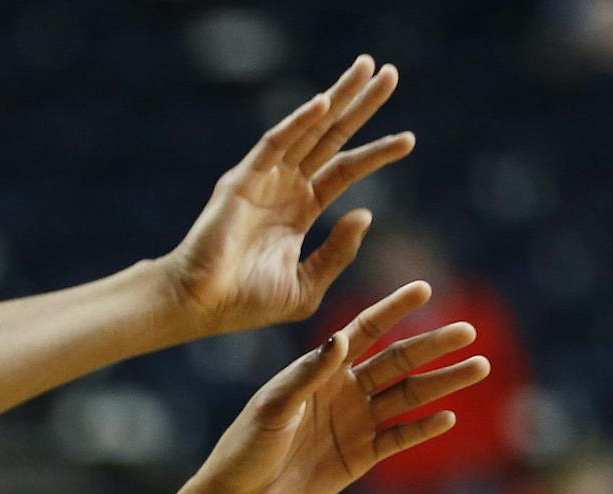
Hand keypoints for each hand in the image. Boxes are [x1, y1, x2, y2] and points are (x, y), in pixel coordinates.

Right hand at [161, 56, 413, 334]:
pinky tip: (324, 103)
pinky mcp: (243, 179)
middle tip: (389, 73)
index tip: (410, 139)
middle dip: (359, 105)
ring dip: (337, 98)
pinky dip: (298, 122)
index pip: (346, 171)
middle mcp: (285, 186)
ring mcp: (264, 178)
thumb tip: (366, 214)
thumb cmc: (247, 303)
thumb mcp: (307, 285)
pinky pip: (274, 143)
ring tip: (366, 67)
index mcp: (300, 210)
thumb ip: (338, 253)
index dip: (377, 153)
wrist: (202, 306)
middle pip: (331, 137)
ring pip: (308, 129)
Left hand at [193, 281, 488, 493]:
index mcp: (322, 369)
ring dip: (443, 384)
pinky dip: (424, 429)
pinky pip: (399, 439)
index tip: (424, 289)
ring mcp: (356, 424)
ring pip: (408, 398)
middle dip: (433, 346)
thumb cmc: (248, 444)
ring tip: (478, 367)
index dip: (394, 309)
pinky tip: (449, 417)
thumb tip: (343, 337)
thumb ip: (309, 373)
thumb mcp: (274, 405)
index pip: (366, 330)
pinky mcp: (361, 457)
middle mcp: (345, 391)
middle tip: (469, 331)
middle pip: (398, 362)